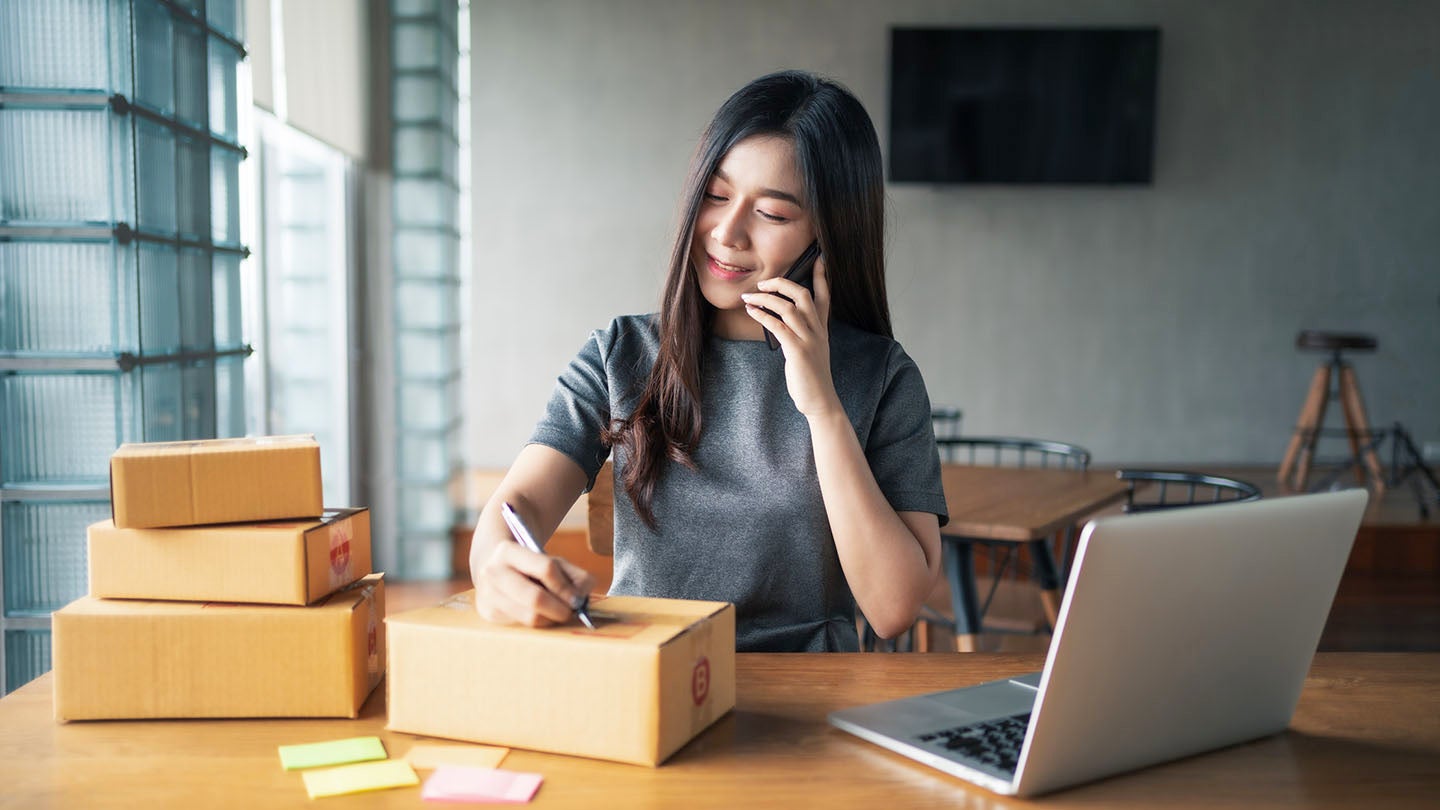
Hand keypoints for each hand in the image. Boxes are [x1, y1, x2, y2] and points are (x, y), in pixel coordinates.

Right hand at [470, 525, 595, 626]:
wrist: (495, 569)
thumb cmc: (530, 566)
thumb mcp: (553, 561)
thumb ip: (575, 576)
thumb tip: (581, 597)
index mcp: (508, 550)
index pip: (546, 568)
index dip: (566, 586)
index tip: (578, 599)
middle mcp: (492, 572)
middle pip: (535, 598)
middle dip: (559, 609)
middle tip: (570, 612)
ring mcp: (487, 594)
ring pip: (529, 616)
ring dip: (551, 618)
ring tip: (557, 612)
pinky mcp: (488, 613)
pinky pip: (522, 625)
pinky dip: (539, 622)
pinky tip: (541, 614)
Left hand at [741, 257, 842, 417]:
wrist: (820, 401)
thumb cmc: (811, 376)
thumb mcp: (811, 350)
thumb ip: (801, 333)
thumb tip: (779, 321)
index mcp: (822, 329)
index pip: (824, 296)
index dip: (820, 276)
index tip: (817, 258)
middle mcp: (818, 330)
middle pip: (803, 295)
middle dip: (782, 283)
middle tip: (763, 282)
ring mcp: (809, 340)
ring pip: (788, 307)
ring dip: (765, 298)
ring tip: (748, 296)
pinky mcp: (798, 351)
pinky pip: (778, 326)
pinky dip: (763, 315)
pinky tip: (751, 311)